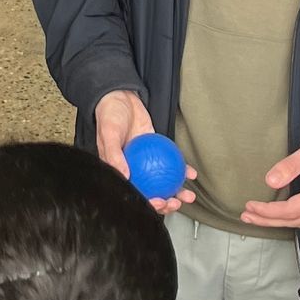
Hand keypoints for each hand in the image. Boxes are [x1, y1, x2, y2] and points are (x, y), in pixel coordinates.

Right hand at [93, 90, 195, 211]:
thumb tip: (125, 175)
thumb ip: (114, 155)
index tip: (159, 202)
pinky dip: (181, 168)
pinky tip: (190, 172)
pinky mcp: (157, 151)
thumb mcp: (109, 134)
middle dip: (165, 203)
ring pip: (163, 181)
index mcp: (119, 170)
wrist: (120, 96)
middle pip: (150, 192)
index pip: (133, 192)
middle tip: (175, 202)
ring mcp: (147, 162)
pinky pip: (170, 162)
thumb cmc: (109, 115)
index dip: (146, 203)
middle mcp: (133, 169)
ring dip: (177, 191)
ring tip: (188, 195)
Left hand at [241, 123, 299, 230]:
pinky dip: (295, 217)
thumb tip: (270, 181)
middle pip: (296, 221)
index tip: (250, 206)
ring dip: (281, 221)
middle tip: (247, 216)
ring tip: (259, 216)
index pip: (292, 210)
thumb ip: (292, 166)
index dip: (269, 211)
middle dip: (270, 220)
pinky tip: (283, 213)